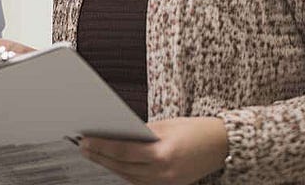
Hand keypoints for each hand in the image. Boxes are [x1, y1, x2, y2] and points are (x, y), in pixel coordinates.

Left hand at [79, 117, 228, 184]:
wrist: (221, 146)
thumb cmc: (195, 131)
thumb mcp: (165, 126)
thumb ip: (140, 133)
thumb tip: (114, 134)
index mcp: (162, 154)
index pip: (123, 152)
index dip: (101, 146)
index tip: (85, 140)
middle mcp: (163, 173)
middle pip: (122, 166)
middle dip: (100, 156)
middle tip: (83, 146)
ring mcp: (166, 183)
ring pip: (129, 177)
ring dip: (110, 165)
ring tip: (94, 154)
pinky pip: (140, 181)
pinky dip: (125, 172)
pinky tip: (114, 163)